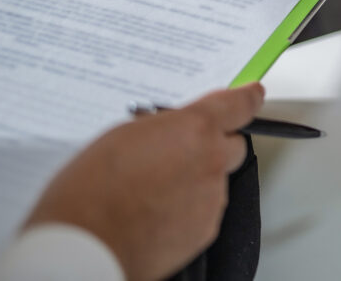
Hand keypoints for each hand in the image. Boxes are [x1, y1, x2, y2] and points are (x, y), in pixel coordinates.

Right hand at [24, 83, 264, 280]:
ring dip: (198, 177)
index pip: (237, 105)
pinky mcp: (205, 231)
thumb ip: (163, 128)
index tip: (253, 93)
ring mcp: (211, 199)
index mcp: (193, 129)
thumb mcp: (125, 135)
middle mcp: (211, 161)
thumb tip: (173, 131)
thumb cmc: (94, 190)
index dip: (248, 98)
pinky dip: (191, 207)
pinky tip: (158, 212)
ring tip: (157, 188)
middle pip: (233, 145)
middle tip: (183, 149)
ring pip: (217, 179)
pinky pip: (206, 208)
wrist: (86, 247)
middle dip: (215, 143)